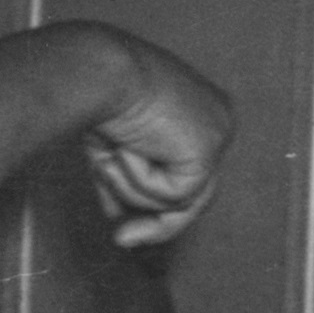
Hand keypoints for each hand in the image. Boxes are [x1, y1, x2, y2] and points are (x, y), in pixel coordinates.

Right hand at [82, 40, 236, 247]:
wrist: (98, 72)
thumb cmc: (95, 95)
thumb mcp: (113, 146)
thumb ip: (124, 183)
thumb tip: (120, 222)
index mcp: (199, 110)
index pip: (186, 167)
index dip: (153, 198)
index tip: (123, 223)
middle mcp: (218, 120)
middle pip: (196, 191)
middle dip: (159, 221)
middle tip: (124, 240)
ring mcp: (219, 135)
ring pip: (182, 198)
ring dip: (136, 188)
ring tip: (115, 155)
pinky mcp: (208, 151)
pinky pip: (175, 195)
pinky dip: (141, 180)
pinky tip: (129, 148)